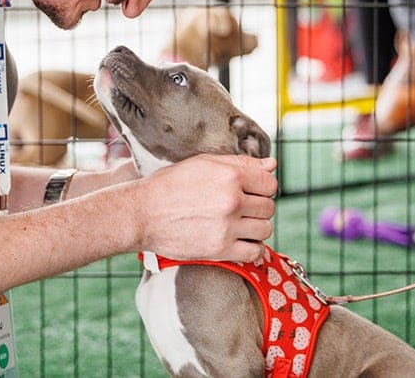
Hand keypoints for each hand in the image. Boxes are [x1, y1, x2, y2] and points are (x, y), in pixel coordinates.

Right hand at [133, 154, 277, 262]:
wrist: (142, 213)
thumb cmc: (170, 185)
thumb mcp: (203, 164)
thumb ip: (239, 163)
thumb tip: (272, 165)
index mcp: (229, 176)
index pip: (270, 182)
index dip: (262, 186)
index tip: (251, 190)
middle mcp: (232, 200)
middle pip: (268, 206)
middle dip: (258, 206)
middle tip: (241, 208)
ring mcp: (227, 227)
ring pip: (265, 229)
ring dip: (256, 227)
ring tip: (239, 224)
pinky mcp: (220, 250)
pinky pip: (255, 252)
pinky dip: (252, 249)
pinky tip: (240, 241)